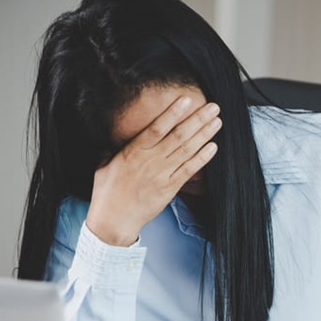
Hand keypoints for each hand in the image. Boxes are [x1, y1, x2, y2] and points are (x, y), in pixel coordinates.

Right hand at [86, 97, 221, 245]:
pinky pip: (189, 171)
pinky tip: (213, 147)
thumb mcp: (104, 165)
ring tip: (217, 121)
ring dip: (204, 134)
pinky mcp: (169, 189)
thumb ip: (113, 149)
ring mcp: (162, 175)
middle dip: (198, 119)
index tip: (186, 100)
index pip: (157, 127)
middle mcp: (150, 161)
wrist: (113, 221)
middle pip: (179, 136)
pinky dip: (202, 158)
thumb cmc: (106, 193)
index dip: (173, 113)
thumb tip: (114, 137)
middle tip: (213, 106)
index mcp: (133, 152)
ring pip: (187, 150)